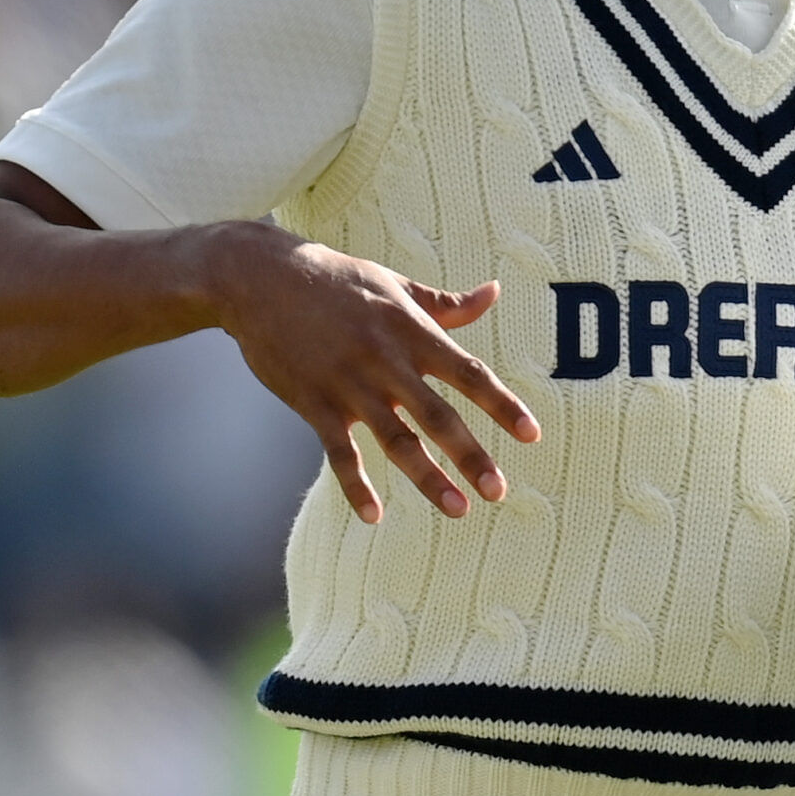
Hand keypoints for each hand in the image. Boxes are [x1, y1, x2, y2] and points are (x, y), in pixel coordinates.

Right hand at [200, 222, 540, 523]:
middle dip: (470, 455)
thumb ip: (445, 302)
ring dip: (427, 477)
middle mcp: (386, 360)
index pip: (468, 371)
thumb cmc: (336, 280)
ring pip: (395, 439)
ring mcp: (349, 384)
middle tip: (500, 491)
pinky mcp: (314, 402)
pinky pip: (340, 452)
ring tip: (457, 510)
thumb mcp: (393, 284)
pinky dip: (355, 485)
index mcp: (411, 330)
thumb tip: (493, 293)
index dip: (502, 404)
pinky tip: (373, 516)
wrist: (261, 279)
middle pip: (438, 415)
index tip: (533, 434)